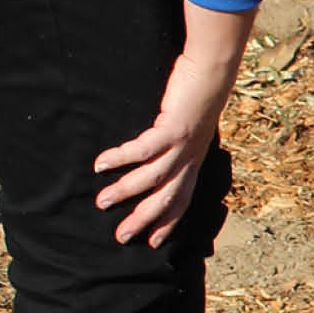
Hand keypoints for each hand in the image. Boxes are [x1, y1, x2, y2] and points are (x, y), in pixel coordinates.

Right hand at [92, 1, 252, 246]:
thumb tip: (155, 150)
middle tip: (121, 237)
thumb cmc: (197, 94)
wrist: (213, 70)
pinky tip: (100, 164)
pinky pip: (142, 150)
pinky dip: (121, 158)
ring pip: (152, 178)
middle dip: (144, 219)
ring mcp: (183, 145)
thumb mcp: (189, 124)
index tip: (152, 242)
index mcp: (194, 160)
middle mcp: (191, 158)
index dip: (168, 221)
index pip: (182, 199)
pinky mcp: (174, 129)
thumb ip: (174, 140)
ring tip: (101, 202)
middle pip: (167, 198)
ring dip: (125, 192)